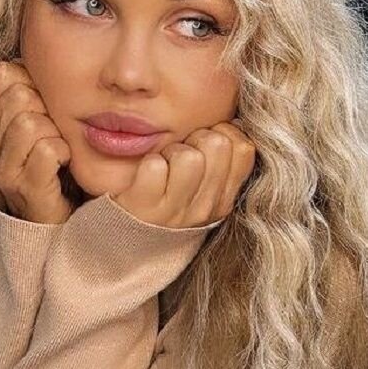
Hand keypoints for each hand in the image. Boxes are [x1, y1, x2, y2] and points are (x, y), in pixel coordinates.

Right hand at [0, 61, 74, 223]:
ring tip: (62, 150)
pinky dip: (63, 152)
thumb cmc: (59, 172)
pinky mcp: (24, 187)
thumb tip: (20, 63)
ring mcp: (4, 168)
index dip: (35, 82)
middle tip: (59, 132)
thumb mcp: (45, 128)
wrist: (59, 226)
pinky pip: (46, 150)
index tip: (49, 105)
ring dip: (55, 132)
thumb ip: (34, 97)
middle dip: (48, 107)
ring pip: (28, 121)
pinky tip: (66, 164)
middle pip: (18, 95)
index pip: (5, 75)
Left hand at [111, 121, 255, 228]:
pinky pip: (154, 166)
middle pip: (218, 144)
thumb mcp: (200, 193)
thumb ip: (220, 164)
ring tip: (162, 166)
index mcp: (223, 201)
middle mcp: (204, 209)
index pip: (244, 148)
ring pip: (189, 156)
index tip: (205, 146)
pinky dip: (146, 164)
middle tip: (179, 156)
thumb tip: (235, 121)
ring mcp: (174, 212)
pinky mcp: (144, 208)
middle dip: (195, 138)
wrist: (123, 247)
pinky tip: (144, 178)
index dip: (224, 132)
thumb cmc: (163, 208)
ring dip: (170, 152)